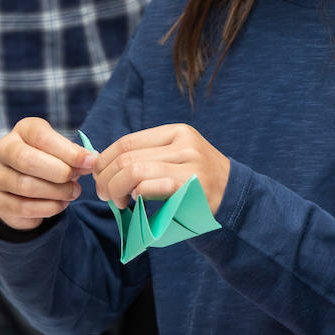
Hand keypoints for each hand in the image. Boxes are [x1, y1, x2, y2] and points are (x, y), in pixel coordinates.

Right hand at [0, 117, 85, 231]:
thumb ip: (74, 155)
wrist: (25, 189)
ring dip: (57, 192)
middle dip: (60, 172)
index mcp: (22, 130)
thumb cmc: (49, 162)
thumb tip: (91, 160)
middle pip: (28, 161)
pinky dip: (49, 207)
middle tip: (77, 179)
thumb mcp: (62, 152)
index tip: (90, 161)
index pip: (42, 137)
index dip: (68, 151)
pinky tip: (61, 203)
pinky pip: (25, 207)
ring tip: (73, 192)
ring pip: (27, 186)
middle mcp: (3, 150)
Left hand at [90, 123, 229, 214]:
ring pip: (134, 170)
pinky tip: (136, 202)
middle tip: (104, 194)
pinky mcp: (191, 185)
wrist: (235, 198)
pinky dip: (136, 194)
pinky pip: (150, 186)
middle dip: (106, 178)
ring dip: (116, 189)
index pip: (127, 141)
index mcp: (176, 132)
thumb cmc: (198, 183)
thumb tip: (103, 165)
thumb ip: (147, 157)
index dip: (105, 160)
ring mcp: (189, 163)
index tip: (99, 176)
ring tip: (117, 202)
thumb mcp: (177, 159)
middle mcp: (183, 143)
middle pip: (127, 156)